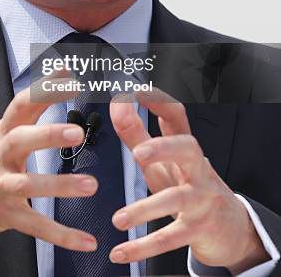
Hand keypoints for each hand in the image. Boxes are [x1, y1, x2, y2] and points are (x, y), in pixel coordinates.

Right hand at [0, 78, 97, 252]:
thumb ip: (26, 113)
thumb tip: (53, 84)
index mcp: (2, 132)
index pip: (22, 104)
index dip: (44, 91)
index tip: (68, 79)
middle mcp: (1, 155)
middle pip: (22, 140)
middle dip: (48, 135)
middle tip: (76, 132)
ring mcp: (1, 186)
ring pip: (29, 184)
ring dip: (60, 185)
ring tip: (89, 185)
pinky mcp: (6, 214)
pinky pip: (36, 224)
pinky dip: (62, 234)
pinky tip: (84, 240)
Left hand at [109, 89, 268, 271]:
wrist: (227, 227)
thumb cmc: (187, 185)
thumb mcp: (162, 160)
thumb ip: (137, 133)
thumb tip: (117, 107)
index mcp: (185, 149)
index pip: (177, 117)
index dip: (159, 102)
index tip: (138, 92)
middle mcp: (196, 170)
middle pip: (188, 149)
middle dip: (164, 147)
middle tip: (138, 153)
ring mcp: (200, 199)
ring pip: (178, 199)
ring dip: (147, 209)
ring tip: (120, 219)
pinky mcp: (197, 229)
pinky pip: (170, 238)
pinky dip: (143, 247)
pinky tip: (120, 251)